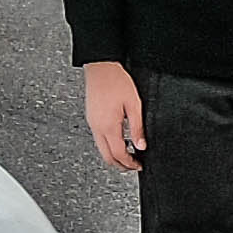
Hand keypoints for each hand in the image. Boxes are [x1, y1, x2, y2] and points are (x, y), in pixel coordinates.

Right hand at [83, 61, 144, 176]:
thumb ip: (137, 128)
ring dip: (114, 155)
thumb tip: (141, 145)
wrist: (101, 67)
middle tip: (133, 165)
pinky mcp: (91, 117)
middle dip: (120, 165)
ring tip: (128, 153)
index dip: (130, 163)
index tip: (139, 165)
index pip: (119, 154)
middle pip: (107, 157)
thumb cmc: (117, 81)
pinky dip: (108, 145)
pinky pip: (98, 138)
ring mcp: (92, 123)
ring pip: (101, 148)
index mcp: (109, 126)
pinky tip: (118, 140)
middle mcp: (97, 127)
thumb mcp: (134, 105)